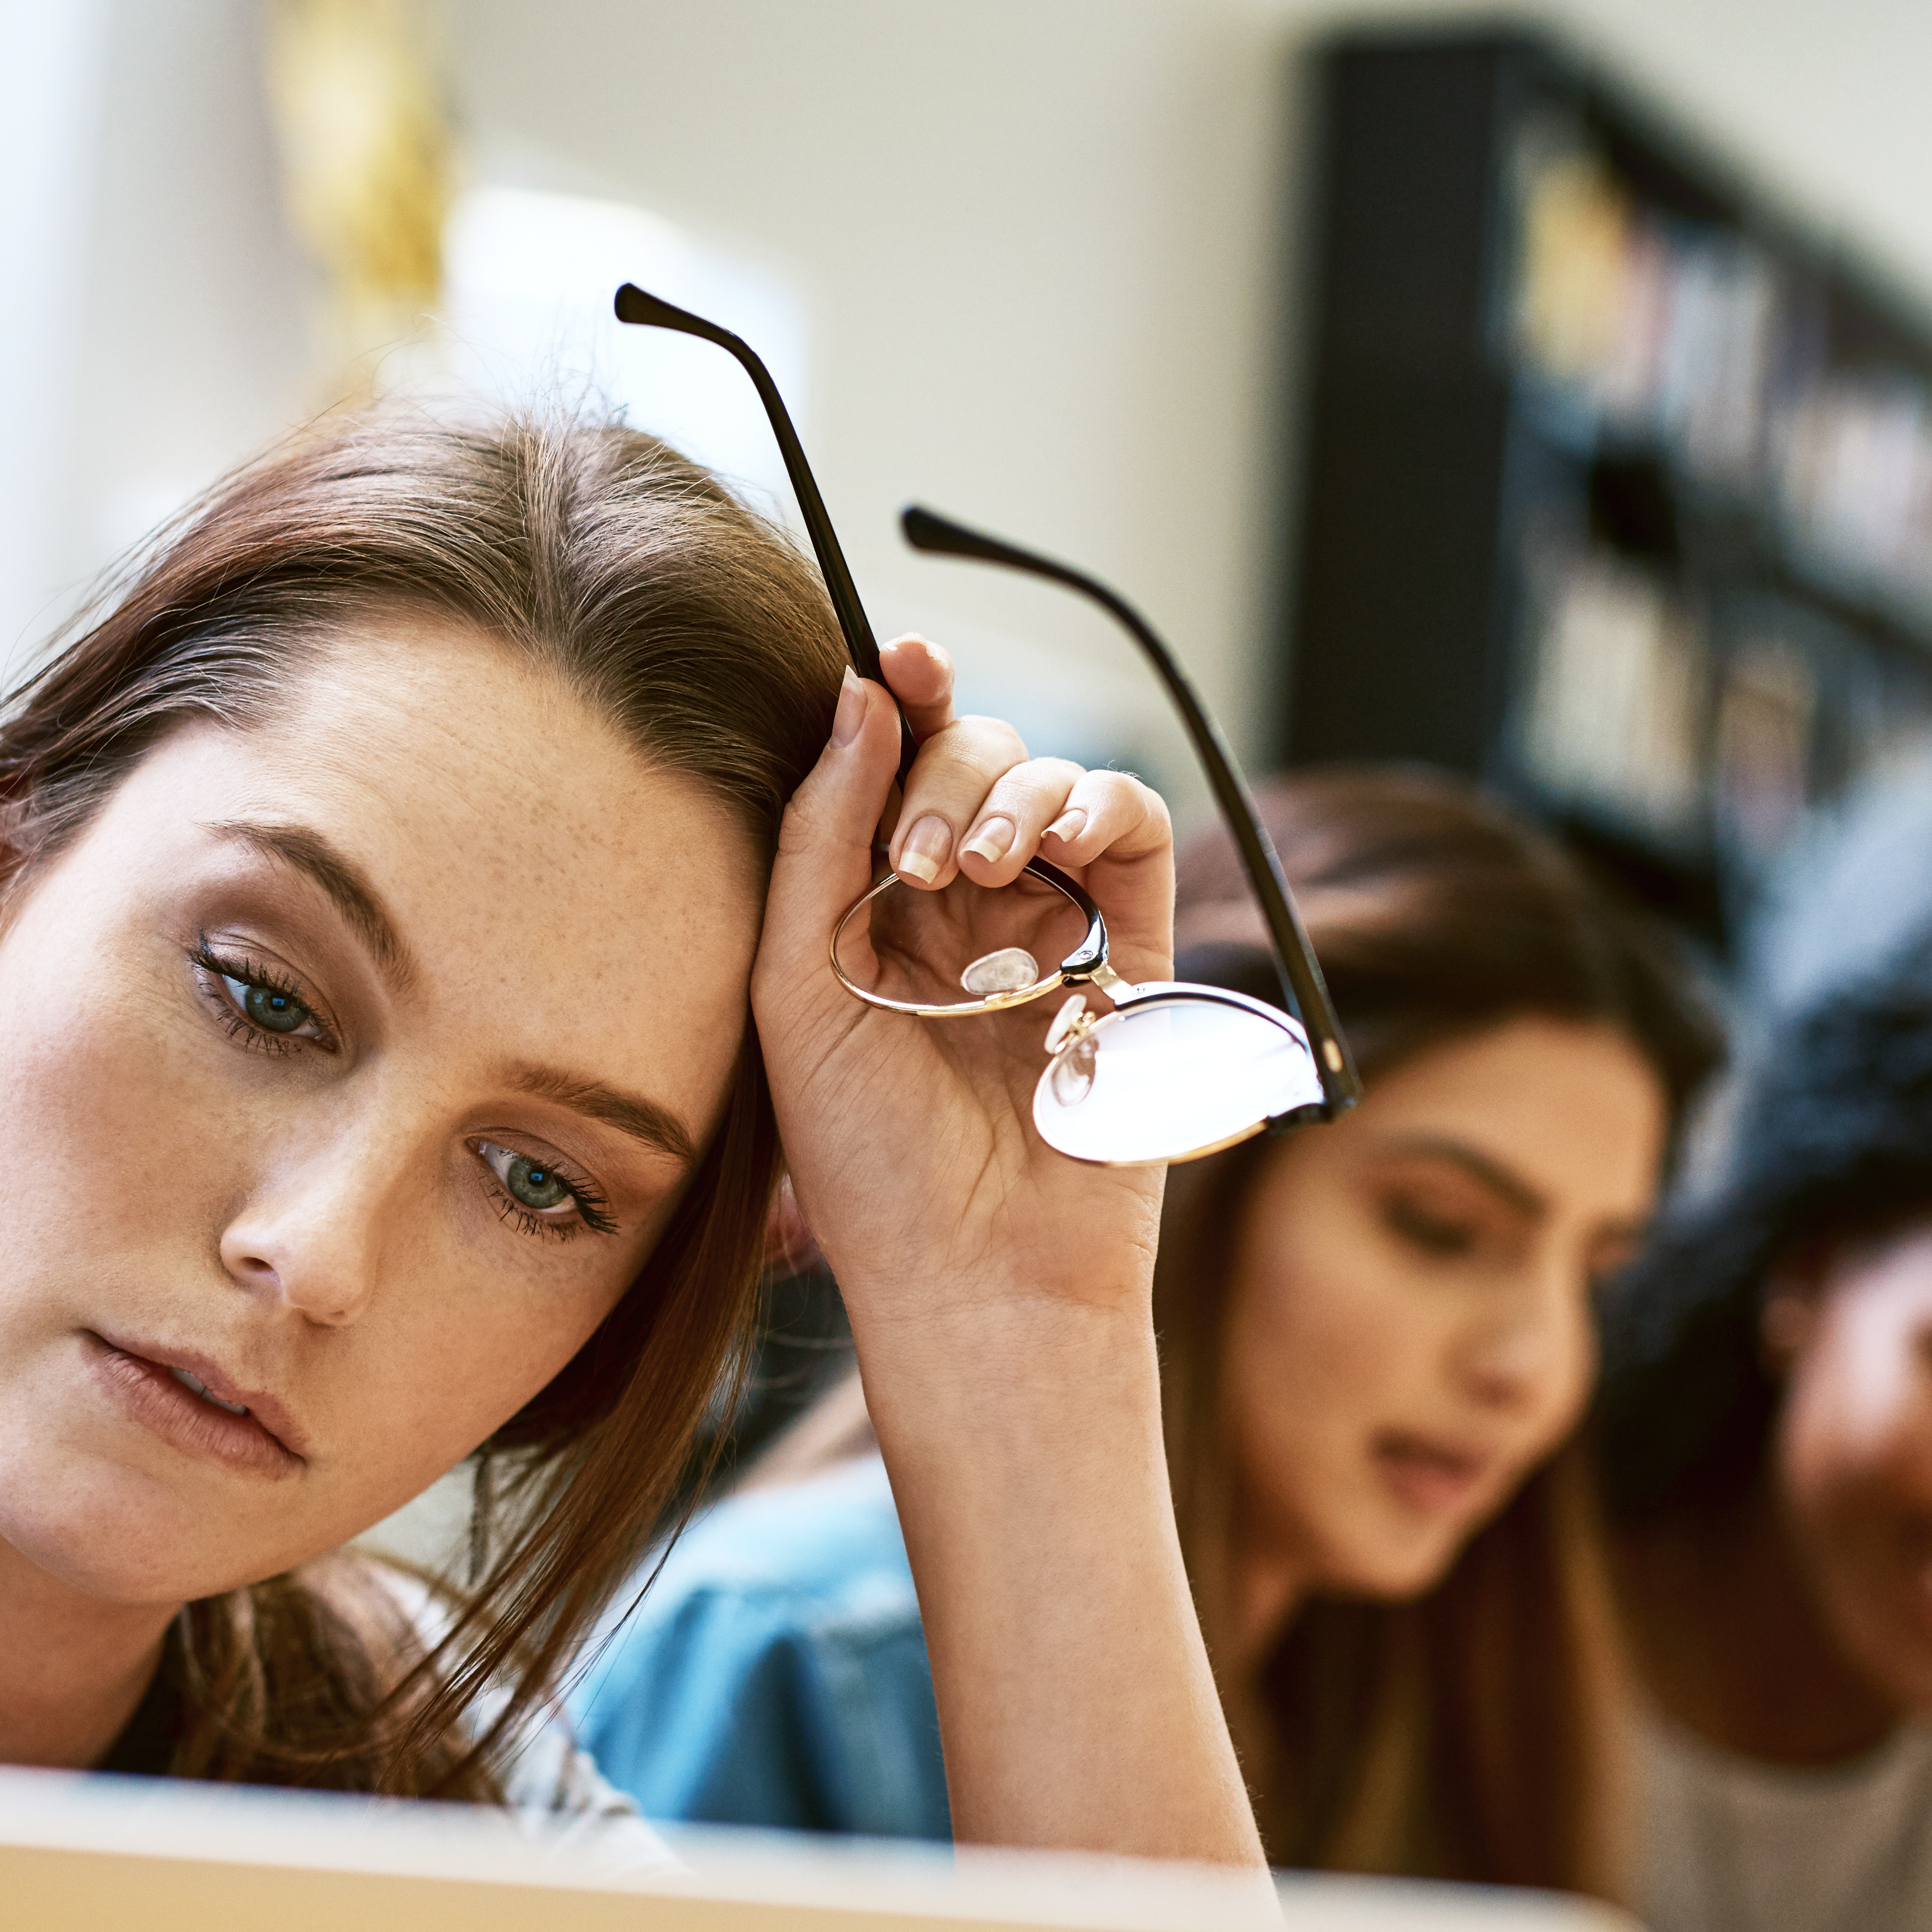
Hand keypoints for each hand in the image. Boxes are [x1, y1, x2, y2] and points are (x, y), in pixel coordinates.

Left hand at [753, 639, 1176, 1334]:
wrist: (971, 1274)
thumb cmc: (866, 1161)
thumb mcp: (799, 985)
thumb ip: (821, 837)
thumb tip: (860, 693)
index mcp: (874, 910)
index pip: (890, 768)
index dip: (898, 699)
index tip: (891, 657)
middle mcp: (964, 907)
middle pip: (971, 755)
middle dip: (945, 774)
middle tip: (921, 865)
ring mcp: (1049, 926)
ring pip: (1051, 776)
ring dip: (1014, 791)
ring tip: (977, 871)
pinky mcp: (1129, 953)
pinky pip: (1132, 829)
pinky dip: (1099, 803)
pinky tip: (1052, 844)